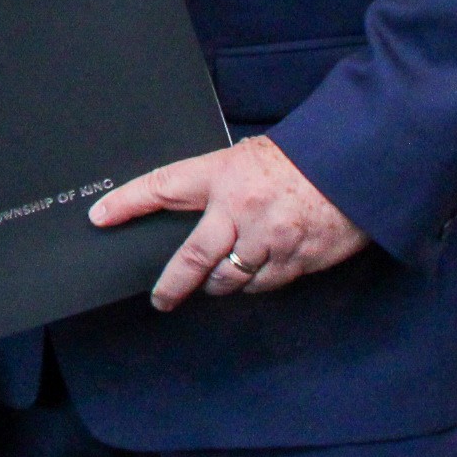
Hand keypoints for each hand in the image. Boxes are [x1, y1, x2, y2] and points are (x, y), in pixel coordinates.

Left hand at [91, 134, 366, 310]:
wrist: (358, 164)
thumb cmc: (302, 158)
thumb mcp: (248, 158)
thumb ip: (220, 185)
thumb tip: (194, 212)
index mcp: (222, 175)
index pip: (161, 187)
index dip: (126, 203)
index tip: (99, 216)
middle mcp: (240, 210)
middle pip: (192, 258)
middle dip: (171, 284)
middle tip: (160, 298)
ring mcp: (269, 239)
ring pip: (228, 278)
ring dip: (216, 284)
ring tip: (211, 283)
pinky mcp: (296, 260)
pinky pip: (263, 284)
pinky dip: (252, 284)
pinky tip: (251, 276)